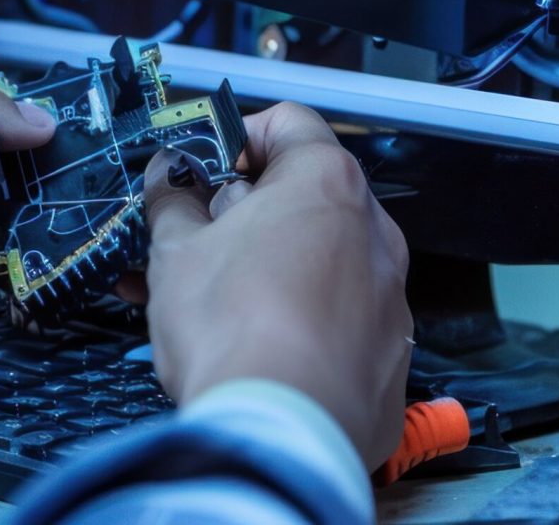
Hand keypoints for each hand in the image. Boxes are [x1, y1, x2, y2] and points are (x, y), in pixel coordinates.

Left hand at [0, 80, 53, 369]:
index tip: (76, 133)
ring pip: (18, 225)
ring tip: (61, 225)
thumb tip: (34, 117)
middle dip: (47, 178)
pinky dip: (20, 275)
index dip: (34, 125)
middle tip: (78, 184)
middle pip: (16, 174)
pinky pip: (1, 280)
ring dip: (38, 226)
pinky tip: (33, 266)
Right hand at [142, 102, 410, 470]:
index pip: (288, 122)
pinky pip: (340, 321)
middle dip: (246, 211)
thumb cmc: (231, 327)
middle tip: (196, 239)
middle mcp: (373, 232)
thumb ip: (172, 200)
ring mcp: (389, 297)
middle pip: (305, 195)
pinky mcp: (390, 358)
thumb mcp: (175, 250)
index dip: (237, 135)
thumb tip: (168, 178)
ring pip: (321, 261)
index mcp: (326, 184)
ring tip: (208, 301)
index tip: (203, 169)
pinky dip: (300, 322)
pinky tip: (253, 347)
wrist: (278, 437)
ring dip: (269, 267)